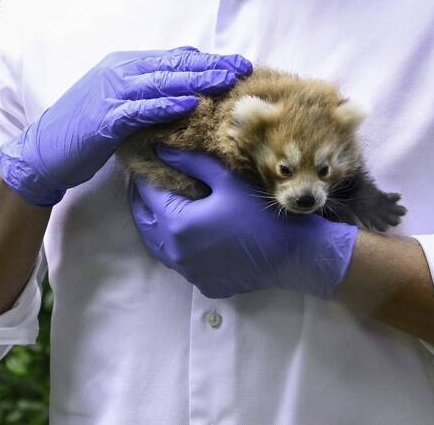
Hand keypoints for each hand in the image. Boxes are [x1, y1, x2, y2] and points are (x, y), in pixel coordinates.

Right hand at [0, 47, 251, 206]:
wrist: (44, 151)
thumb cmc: (85, 130)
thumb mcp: (120, 104)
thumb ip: (148, 93)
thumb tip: (186, 89)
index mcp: (124, 65)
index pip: (173, 57)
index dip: (207, 60)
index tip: (237, 63)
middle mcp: (118, 72)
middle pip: (172, 64)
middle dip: (209, 66)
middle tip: (241, 68)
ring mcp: (109, 93)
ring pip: (159, 81)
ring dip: (194, 80)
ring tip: (224, 82)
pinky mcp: (103, 118)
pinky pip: (139, 109)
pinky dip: (164, 105)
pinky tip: (188, 104)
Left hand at [128, 147, 358, 298]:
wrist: (291, 255)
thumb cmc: (259, 214)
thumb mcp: (226, 181)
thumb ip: (192, 163)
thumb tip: (163, 148)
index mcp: (177, 224)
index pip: (147, 195)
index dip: (144, 176)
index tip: (144, 163)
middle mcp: (175, 252)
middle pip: (145, 222)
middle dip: (142, 200)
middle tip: (146, 182)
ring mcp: (188, 272)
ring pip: (157, 246)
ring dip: (156, 225)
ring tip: (161, 205)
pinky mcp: (203, 284)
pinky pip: (179, 263)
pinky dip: (175, 247)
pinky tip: (186, 233)